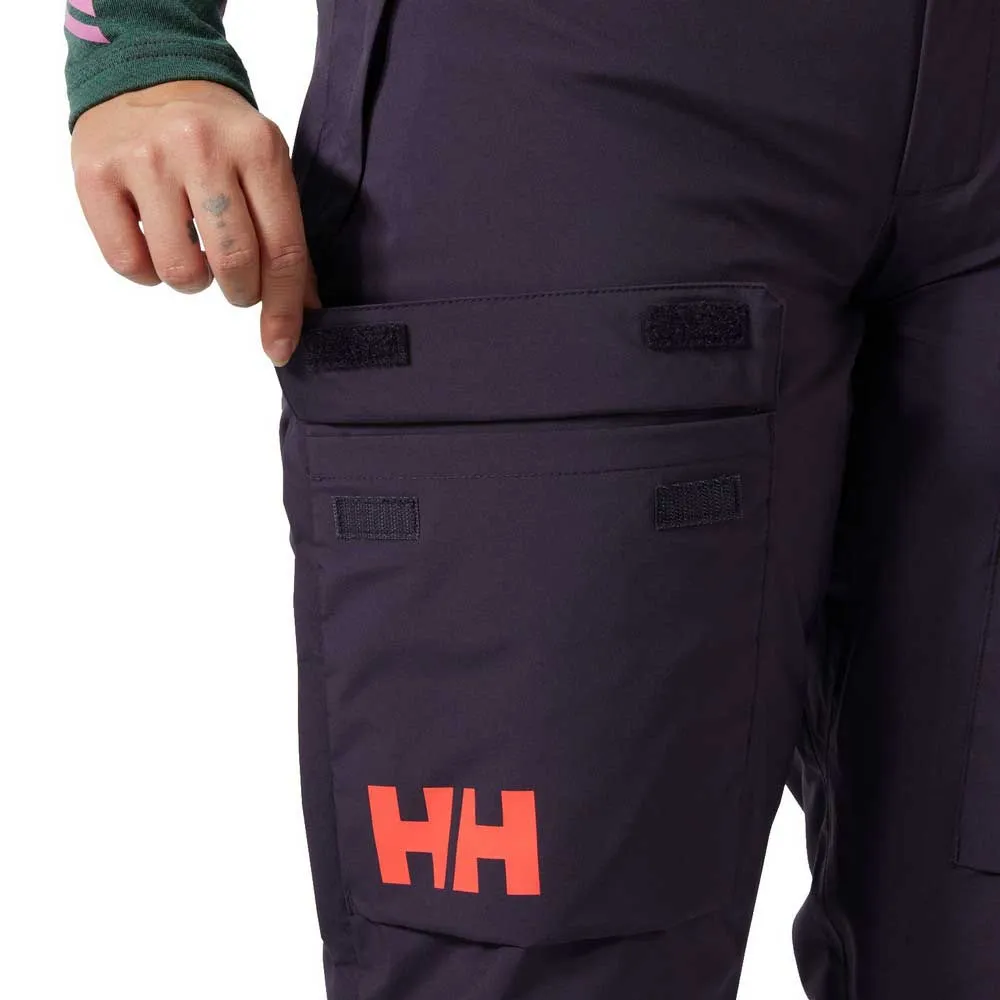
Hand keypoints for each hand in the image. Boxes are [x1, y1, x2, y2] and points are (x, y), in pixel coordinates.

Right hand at [70, 79, 321, 365]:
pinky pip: (129, 263)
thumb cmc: (219, 138)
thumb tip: (304, 312)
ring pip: (180, 271)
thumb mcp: (265, 168)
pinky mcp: (96, 172)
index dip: (284, 310)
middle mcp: (201, 147)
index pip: (282, 250)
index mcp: (258, 148)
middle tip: (234, 279)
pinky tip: (154, 241)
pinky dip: (147, 273)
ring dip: (192, 280)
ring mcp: (145, 157)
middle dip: (240, 292)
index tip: (281, 348)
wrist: (147, 72)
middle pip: (234, 265)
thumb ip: (287, 237)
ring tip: (192, 248)